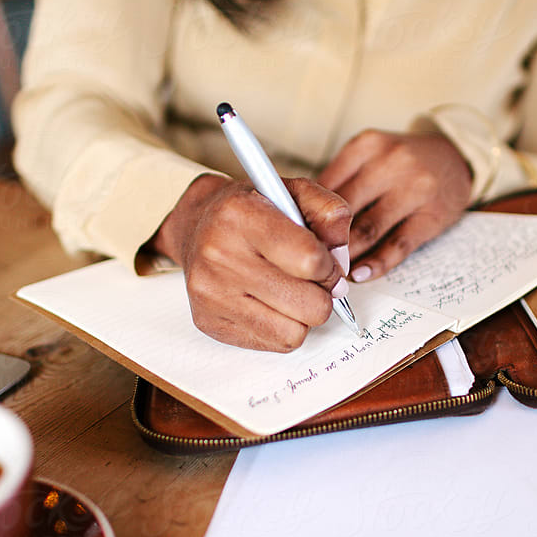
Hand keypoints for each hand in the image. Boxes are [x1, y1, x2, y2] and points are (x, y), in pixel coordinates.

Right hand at [152, 174, 351, 351]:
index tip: (325, 263)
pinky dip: (282, 327)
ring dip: (302, 315)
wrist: (196, 226)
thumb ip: (330, 213)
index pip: (310, 260)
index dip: (330, 267)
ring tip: (289, 291)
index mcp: (240, 215)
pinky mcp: (209, 322)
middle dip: (321, 295)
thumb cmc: (252, 211)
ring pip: (295, 333)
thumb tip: (341, 262)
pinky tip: (269, 303)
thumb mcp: (294, 192)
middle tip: (309, 280)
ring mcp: (211, 294)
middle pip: (310, 306)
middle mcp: (219, 255)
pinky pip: (274, 344)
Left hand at [317, 129, 471, 281]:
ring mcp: (414, 189)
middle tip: (310, 260)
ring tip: (332, 272)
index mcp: (367, 146)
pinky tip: (361, 274)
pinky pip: (398, 245)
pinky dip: (377, 263)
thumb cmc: (404, 162)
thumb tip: (305, 220)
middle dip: (323, 240)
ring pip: (368, 230)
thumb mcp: (371, 156)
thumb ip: (341, 181)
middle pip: (343, 209)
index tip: (298, 238)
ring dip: (346, 256)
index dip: (308, 217)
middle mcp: (390, 163)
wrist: (456, 158)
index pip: (325, 186)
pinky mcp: (432, 216)